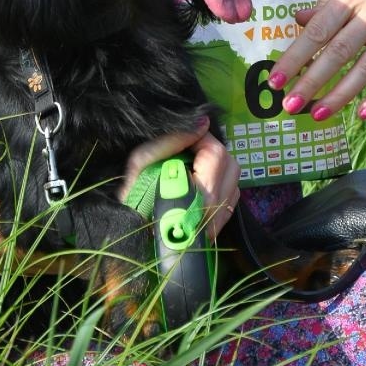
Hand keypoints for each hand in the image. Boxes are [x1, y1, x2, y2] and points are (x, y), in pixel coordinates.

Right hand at [119, 117, 240, 240]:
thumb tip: (202, 123)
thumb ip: (171, 142)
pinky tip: (201, 182)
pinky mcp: (218, 227)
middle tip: (187, 150)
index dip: (199, 138)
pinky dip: (220, 182)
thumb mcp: (141, 165)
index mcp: (199, 194)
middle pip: (230, 163)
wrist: (132, 241)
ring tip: (193, 166)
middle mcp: (215, 208)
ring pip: (234, 179)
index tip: (182, 138)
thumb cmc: (130, 204)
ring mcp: (219, 219)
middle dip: (210, 150)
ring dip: (218, 166)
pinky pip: (231, 195)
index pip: (214, 152)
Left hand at [267, 0, 365, 120]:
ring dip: (341, 94)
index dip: (294, 57)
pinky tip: (362, 113)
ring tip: (318, 114)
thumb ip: (325, 3)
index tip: (275, 81)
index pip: (317, 31)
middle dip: (311, 81)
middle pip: (338, 53)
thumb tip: (297, 21)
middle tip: (290, 105)